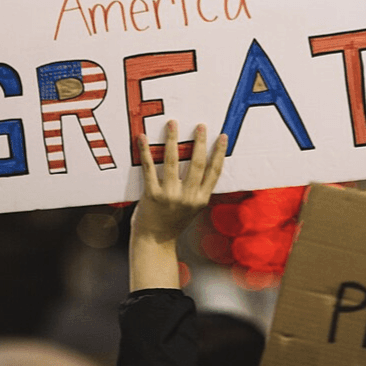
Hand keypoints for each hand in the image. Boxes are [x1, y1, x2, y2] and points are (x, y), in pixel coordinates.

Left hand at [129, 120, 227, 290]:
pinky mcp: (152, 195)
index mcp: (201, 199)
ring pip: (173, 161)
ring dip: (172, 140)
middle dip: (200, 142)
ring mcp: (169, 196)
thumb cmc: (173, 221)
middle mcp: (188, 197)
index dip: (220, 152)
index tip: (222, 136)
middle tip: (200, 125)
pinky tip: (143, 138)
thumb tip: (202, 160)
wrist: (154, 241)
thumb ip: (198, 189)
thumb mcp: (193, 208)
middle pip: (197, 163)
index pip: (215, 171)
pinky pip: (149, 168)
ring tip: (172, 123)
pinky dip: (145, 151)